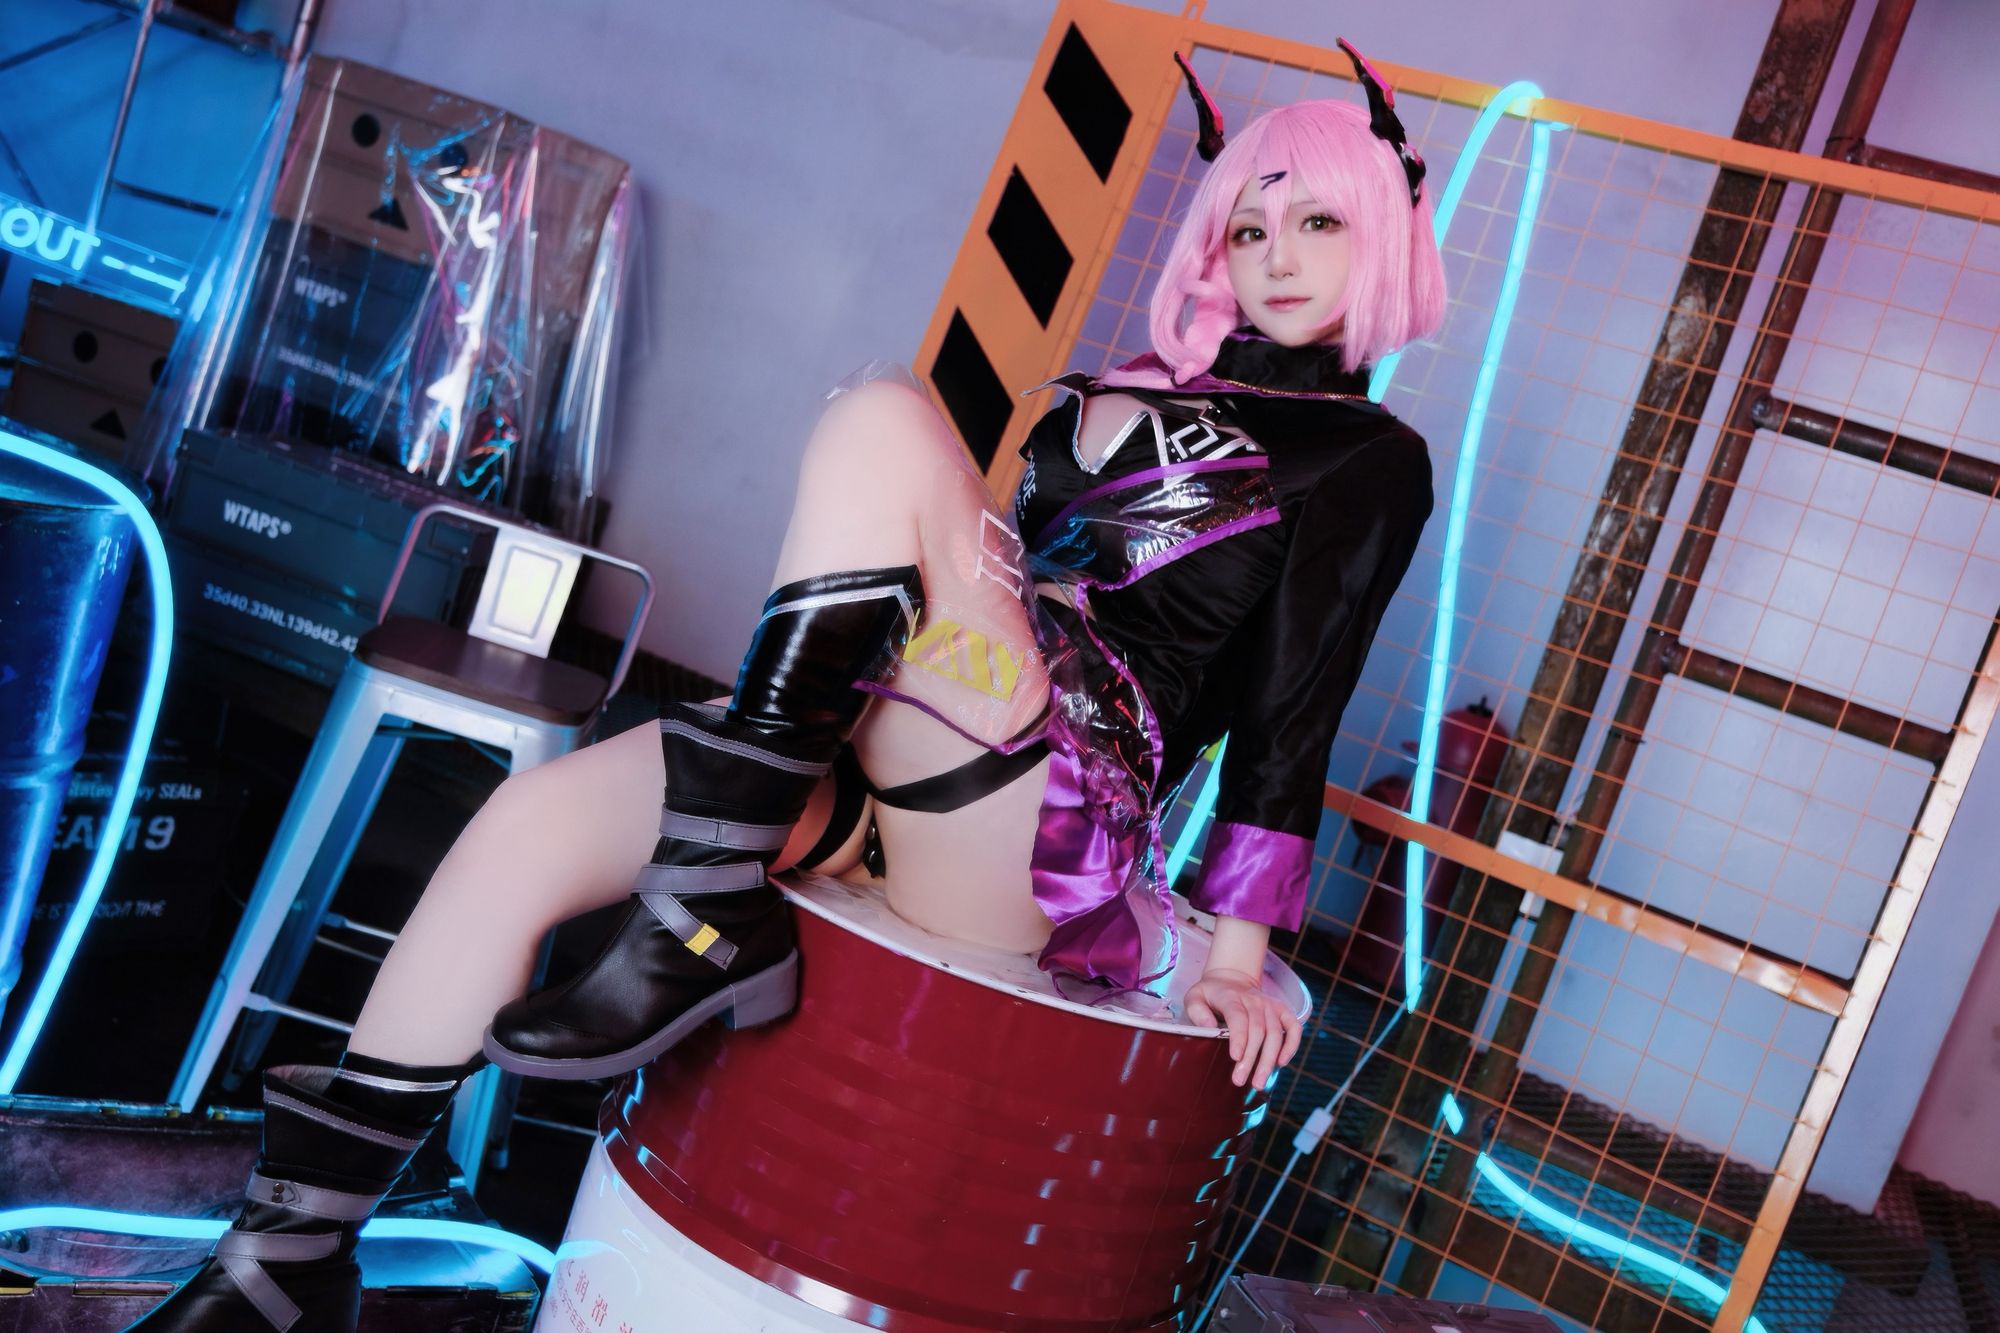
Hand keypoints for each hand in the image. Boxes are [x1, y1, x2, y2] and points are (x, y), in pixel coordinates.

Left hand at [1184, 967, 1302, 1088]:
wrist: (1231, 979)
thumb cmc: (1210, 995)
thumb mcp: (1195, 997)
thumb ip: (1197, 1012)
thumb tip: (1209, 1027)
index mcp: (1231, 997)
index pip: (1238, 1017)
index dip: (1239, 1038)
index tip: (1236, 1058)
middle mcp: (1254, 1000)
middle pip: (1258, 1029)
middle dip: (1251, 1058)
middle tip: (1240, 1080)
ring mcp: (1270, 1005)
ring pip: (1276, 1033)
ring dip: (1269, 1059)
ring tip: (1258, 1082)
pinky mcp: (1282, 1010)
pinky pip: (1294, 1027)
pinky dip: (1291, 1045)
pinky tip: (1281, 1063)